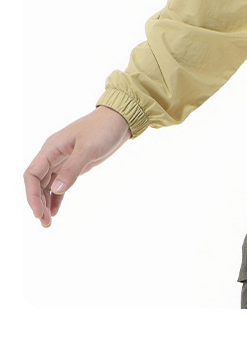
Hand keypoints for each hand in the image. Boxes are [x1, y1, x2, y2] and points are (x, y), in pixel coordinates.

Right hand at [24, 106, 131, 227]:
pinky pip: (59, 183)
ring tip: (48, 222)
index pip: (32, 174)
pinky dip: (56, 197)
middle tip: (44, 222)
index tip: (38, 212)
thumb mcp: (88, 148)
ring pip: (47, 185)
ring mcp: (63, 160)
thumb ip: (72, 169)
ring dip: (45, 203)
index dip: (31, 195)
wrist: (121, 119)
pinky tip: (56, 211)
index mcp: (52, 148)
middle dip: (38, 203)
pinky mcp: (74, 164)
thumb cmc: (103, 128)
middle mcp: (54, 154)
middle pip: (37, 182)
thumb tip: (55, 189)